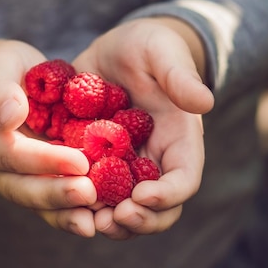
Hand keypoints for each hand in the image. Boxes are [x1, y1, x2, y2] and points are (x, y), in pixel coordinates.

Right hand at [0, 40, 97, 236]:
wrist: (9, 81)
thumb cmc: (4, 68)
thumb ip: (0, 88)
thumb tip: (10, 116)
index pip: (10, 154)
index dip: (43, 160)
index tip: (80, 162)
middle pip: (21, 188)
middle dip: (56, 194)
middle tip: (89, 195)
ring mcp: (12, 180)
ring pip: (37, 203)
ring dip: (66, 213)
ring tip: (95, 221)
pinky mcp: (35, 183)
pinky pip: (51, 204)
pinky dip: (72, 212)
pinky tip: (98, 220)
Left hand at [73, 17, 214, 239]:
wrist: (117, 49)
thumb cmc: (148, 46)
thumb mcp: (163, 52)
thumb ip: (180, 76)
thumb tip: (205, 102)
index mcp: (179, 140)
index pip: (184, 179)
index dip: (167, 195)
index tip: (142, 196)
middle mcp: (154, 161)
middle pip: (156, 208)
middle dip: (137, 220)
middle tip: (110, 219)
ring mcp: (123, 166)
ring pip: (122, 208)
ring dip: (108, 221)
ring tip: (86, 220)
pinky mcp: (94, 162)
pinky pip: (90, 190)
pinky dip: (79, 202)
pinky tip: (61, 200)